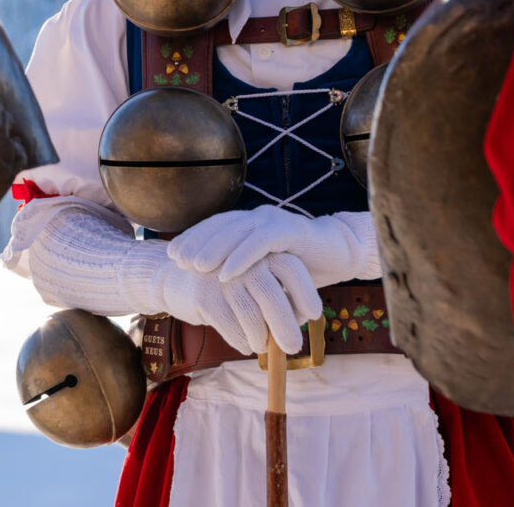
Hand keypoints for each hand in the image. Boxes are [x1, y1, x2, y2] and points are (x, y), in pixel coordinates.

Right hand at [157, 253, 320, 355]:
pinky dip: (241, 341)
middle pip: (271, 294)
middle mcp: (239, 261)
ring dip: (261, 338)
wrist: (175, 280)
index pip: (290, 267)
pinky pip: (232, 329)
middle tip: (294, 347)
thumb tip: (303, 319)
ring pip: (252, 317)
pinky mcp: (204, 298)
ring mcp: (220, 279)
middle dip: (286, 325)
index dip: (305, 291)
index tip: (313, 315)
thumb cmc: (224, 285)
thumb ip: (277, 292)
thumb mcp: (251, 279)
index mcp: (256, 252)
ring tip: (261, 346)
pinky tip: (244, 344)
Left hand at [172, 207, 377, 289]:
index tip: (171, 254)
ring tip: (194, 266)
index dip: (193, 237)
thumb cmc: (303, 266)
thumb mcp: (269, 271)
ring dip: (213, 249)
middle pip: (220, 225)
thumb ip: (247, 275)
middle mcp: (259, 216)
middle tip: (176, 260)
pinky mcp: (291, 230)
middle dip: (196, 242)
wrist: (342, 254)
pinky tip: (226, 272)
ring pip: (237, 231)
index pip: (215, 226)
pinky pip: (261, 241)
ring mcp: (275, 220)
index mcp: (251, 223)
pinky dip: (242, 257)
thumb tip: (218, 296)